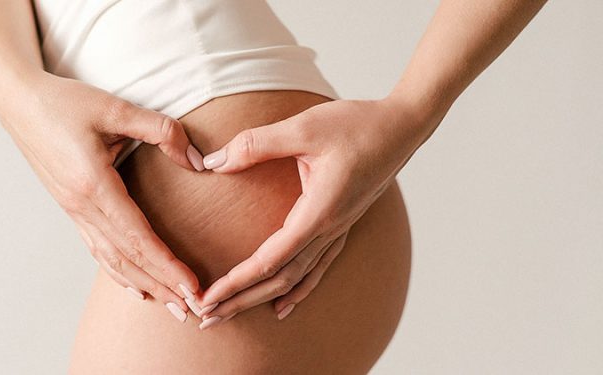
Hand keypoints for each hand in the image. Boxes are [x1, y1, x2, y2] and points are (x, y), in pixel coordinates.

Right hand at [0, 72, 204, 319]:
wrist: (19, 102)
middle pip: (127, 259)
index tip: (193, 287)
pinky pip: (97, 249)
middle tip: (193, 311)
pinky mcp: (71, 209)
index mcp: (93, 186)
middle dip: (162, 287)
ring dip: (144, 285)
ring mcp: (73, 211)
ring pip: (112, 260)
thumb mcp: (115, 108)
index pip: (138, 238)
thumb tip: (198, 160)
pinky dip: (120, 272)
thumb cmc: (65, 102)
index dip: (167, 266)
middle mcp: (81, 207)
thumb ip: (161, 131)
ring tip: (171, 306)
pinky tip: (136, 285)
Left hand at [195, 96, 433, 326]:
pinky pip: (317, 268)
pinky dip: (297, 290)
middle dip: (241, 301)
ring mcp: (337, 230)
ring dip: (262, 298)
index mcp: (319, 212)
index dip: (237, 282)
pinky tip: (284, 304)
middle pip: (280, 279)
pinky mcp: (341, 224)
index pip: (270, 260)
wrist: (402, 128)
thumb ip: (256, 145)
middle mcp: (329, 230)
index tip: (208, 299)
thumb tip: (212, 162)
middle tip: (206, 319)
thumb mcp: (303, 128)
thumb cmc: (357, 125)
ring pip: (297, 278)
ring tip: (232, 315)